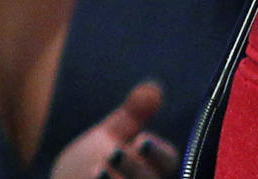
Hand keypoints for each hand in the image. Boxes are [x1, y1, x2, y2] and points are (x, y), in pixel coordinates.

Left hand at [49, 81, 180, 178]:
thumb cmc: (89, 166)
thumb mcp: (108, 138)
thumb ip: (131, 115)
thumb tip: (153, 88)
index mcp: (153, 171)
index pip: (168, 163)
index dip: (158, 153)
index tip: (141, 140)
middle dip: (134, 170)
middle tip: (113, 152)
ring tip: (96, 170)